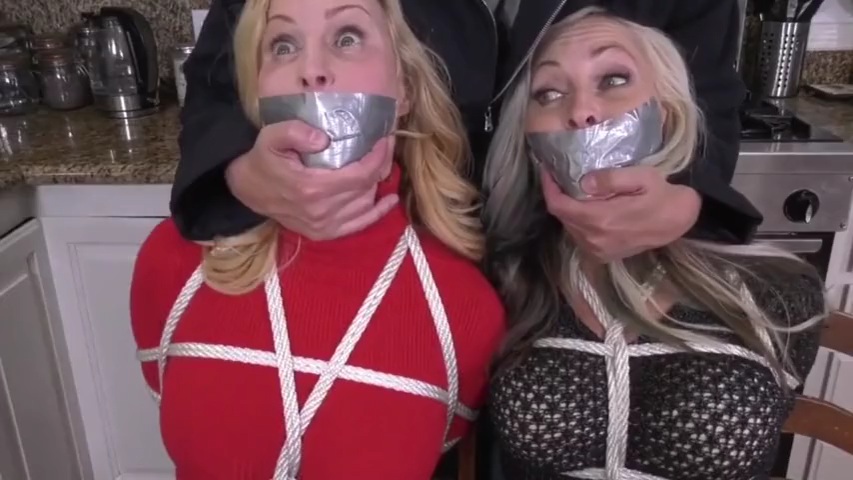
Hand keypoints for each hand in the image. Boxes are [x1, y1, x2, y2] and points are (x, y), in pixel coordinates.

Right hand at [225, 120, 397, 239]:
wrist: (246, 188)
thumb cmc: (263, 159)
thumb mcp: (271, 137)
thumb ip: (295, 132)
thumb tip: (324, 138)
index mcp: (312, 187)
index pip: (360, 174)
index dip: (378, 156)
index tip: (385, 139)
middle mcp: (322, 211)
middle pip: (366, 188)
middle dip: (381, 164)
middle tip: (386, 146)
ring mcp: (324, 225)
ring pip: (365, 204)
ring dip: (377, 184)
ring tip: (380, 164)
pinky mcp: (323, 233)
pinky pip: (358, 225)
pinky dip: (377, 213)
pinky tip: (389, 200)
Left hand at [540, 165, 701, 262]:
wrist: (681, 222)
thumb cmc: (663, 195)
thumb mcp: (643, 177)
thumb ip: (611, 179)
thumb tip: (584, 181)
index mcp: (600, 220)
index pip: (559, 206)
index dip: (548, 187)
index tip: (547, 170)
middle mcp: (595, 239)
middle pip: (562, 216)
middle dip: (558, 195)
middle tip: (560, 176)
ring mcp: (599, 250)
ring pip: (570, 227)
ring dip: (568, 209)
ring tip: (573, 189)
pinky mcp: (604, 255)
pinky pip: (581, 237)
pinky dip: (578, 221)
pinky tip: (587, 207)